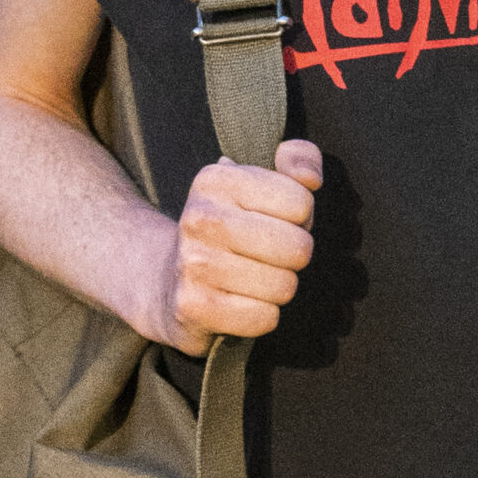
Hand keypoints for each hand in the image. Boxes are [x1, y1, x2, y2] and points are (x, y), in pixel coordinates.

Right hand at [151, 142, 321, 353]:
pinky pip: (264, 318)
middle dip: (293, 257)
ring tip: (252, 279)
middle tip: (268, 256)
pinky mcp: (192, 307)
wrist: (167, 283)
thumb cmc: (232, 229)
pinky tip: (239, 303)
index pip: (301, 202)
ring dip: (278, 288)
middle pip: (298, 248)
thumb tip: (311, 177)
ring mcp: (193, 263)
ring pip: (284, 286)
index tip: (273, 222)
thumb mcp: (260, 182)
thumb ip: (297, 159)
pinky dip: (261, 316)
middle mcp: (201, 217)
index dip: (300, 218)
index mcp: (217, 180)